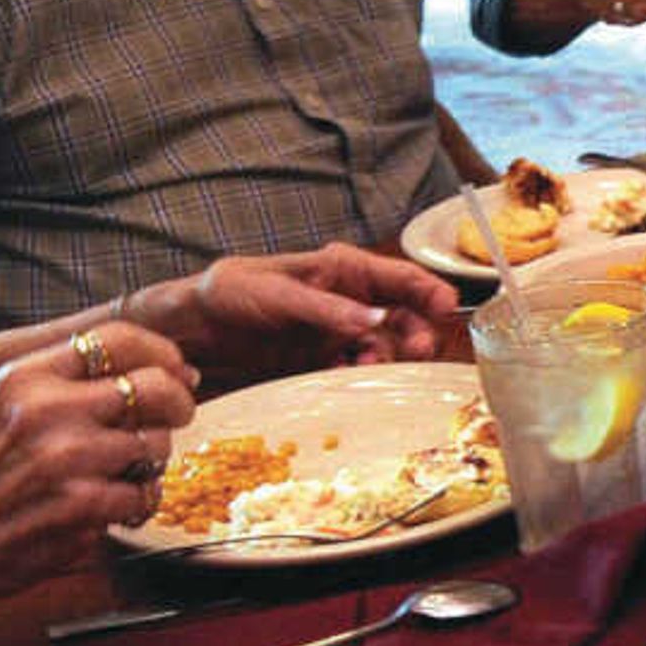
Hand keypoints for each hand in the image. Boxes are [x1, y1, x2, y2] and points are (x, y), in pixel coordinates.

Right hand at [0, 326, 200, 627]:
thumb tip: (161, 369)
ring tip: (117, 474)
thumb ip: (69, 385)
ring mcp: (66, 457)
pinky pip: (146, 492)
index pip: (115, 339)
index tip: (178, 369)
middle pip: (154, 385)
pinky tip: (109, 508)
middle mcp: (46, 410)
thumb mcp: (6, 410)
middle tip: (177, 417)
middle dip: (178, 401)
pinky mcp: (82, 503)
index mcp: (25, 379)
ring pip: (157, 442)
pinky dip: (138, 502)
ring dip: (151, 461)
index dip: (161, 352)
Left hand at [141, 246, 458, 384]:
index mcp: (343, 269)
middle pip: (404, 315)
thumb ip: (328, 308)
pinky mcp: (325, 358)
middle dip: (417, 332)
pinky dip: (362, 373)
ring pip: (386, 344)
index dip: (430, 290)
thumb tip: (376, 320)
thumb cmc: (234, 291)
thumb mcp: (280, 293)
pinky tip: (352, 376)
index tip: (448, 308)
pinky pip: (358, 367)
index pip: (400, 277)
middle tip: (420, 351)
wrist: (197, 326)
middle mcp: (350, 299)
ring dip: (389, 356)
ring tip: (374, 366)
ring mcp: (339, 330)